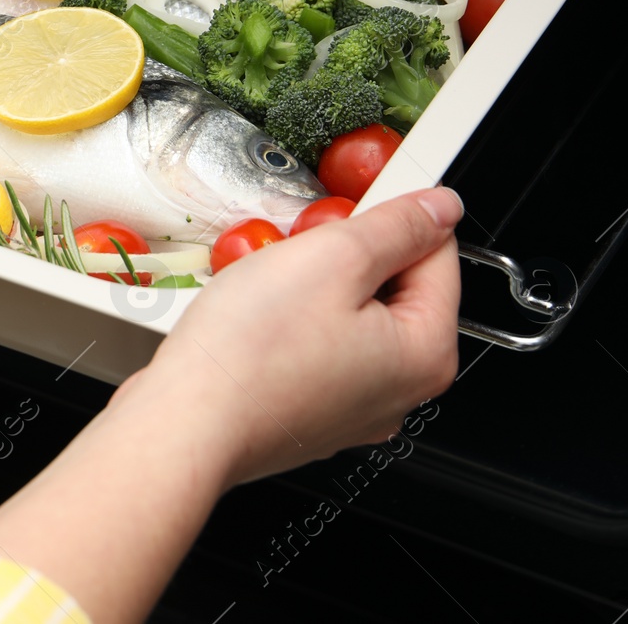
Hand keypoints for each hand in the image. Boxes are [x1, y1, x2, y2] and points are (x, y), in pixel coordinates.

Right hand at [0, 189, 460, 623]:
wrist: (185, 422)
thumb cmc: (251, 352)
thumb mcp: (334, 258)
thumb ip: (397, 225)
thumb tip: (442, 207)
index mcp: (426, 354)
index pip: (439, 253)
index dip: (391, 216)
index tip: (348, 206)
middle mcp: (400, 391)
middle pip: (395, 288)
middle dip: (350, 256)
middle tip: (301, 250)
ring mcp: (353, 409)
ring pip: (351, 316)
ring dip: (317, 287)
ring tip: (272, 286)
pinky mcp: (309, 413)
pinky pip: (317, 347)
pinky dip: (293, 324)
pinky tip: (258, 320)